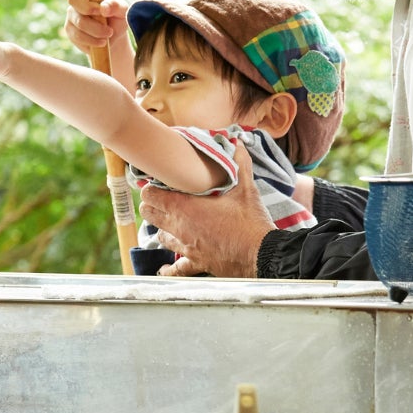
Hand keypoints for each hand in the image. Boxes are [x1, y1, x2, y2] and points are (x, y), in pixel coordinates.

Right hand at [64, 0, 128, 51]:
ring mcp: (72, 15)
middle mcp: (78, 0)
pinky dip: (92, 40)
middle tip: (104, 15)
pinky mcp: (71, 31)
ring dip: (96, 30)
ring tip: (109, 34)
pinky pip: (78, 35)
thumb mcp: (123, 12)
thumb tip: (104, 8)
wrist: (113, 40)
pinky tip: (102, 42)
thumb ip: (116, 6)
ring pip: (78, 21)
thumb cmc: (117, 20)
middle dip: (89, 8)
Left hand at [139, 143, 273, 277]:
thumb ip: (239, 164)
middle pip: (150, 215)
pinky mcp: (196, 263)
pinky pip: (176, 268)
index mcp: (185, 208)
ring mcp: (186, 247)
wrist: (261, 254)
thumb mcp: (246, 189)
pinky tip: (165, 268)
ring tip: (168, 222)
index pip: (152, 196)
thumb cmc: (250, 222)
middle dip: (152, 206)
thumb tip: (238, 144)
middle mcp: (179, 228)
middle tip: (159, 199)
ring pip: (161, 237)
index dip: (151, 188)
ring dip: (162, 228)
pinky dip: (170, 268)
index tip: (156, 183)